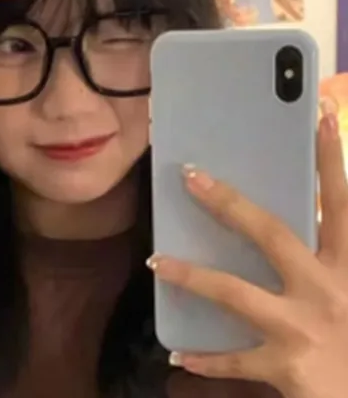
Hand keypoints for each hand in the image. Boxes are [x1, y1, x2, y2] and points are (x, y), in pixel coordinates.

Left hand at [147, 102, 347, 397]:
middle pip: (273, 234)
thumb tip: (302, 215)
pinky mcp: (286, 367)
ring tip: (155, 262)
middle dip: (230, 203)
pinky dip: (205, 358)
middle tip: (191, 175)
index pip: (339, 204)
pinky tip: (178, 355)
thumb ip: (325, 255)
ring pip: (235, 292)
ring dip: (191, 276)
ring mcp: (304, 328)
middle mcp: (329, 290)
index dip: (330, 160)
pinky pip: (233, 358)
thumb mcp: (347, 287)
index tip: (318, 117)